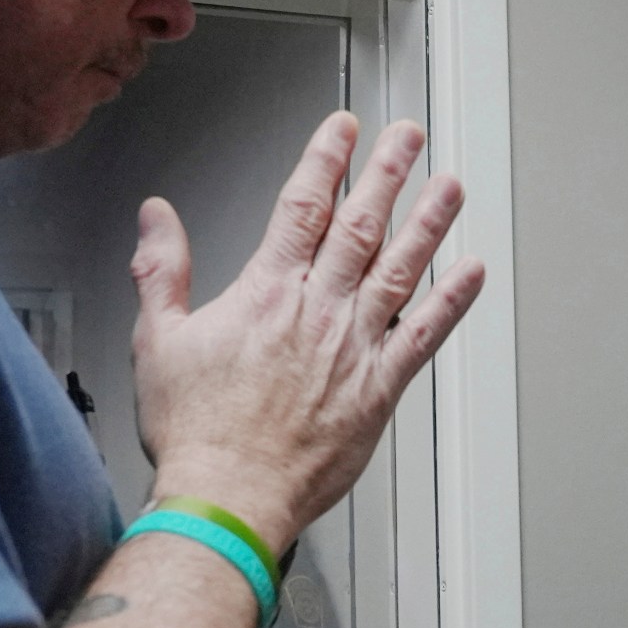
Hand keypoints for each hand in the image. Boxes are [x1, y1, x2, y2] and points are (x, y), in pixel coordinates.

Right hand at [129, 113, 484, 548]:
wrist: (228, 497)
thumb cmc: (196, 433)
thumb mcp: (157, 340)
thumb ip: (163, 271)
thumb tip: (156, 219)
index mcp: (267, 293)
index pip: (304, 206)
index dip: (326, 160)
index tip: (344, 130)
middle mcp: (317, 311)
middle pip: (361, 225)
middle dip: (388, 172)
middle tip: (409, 135)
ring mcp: (354, 348)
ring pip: (402, 268)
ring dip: (429, 222)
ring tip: (451, 185)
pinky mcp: (378, 390)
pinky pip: (425, 337)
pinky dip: (452, 302)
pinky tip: (472, 273)